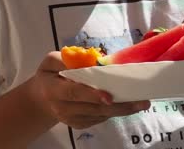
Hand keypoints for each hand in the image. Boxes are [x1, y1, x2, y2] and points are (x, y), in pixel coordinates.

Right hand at [27, 51, 149, 129]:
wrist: (41, 97)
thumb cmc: (50, 74)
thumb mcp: (52, 60)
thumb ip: (69, 59)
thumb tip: (94, 59)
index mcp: (54, 90)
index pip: (74, 93)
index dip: (92, 95)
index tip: (109, 96)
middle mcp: (62, 108)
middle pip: (93, 108)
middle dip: (118, 105)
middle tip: (141, 101)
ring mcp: (71, 119)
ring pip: (100, 115)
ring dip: (122, 110)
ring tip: (142, 103)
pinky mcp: (79, 125)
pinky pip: (99, 118)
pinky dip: (114, 112)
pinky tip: (129, 105)